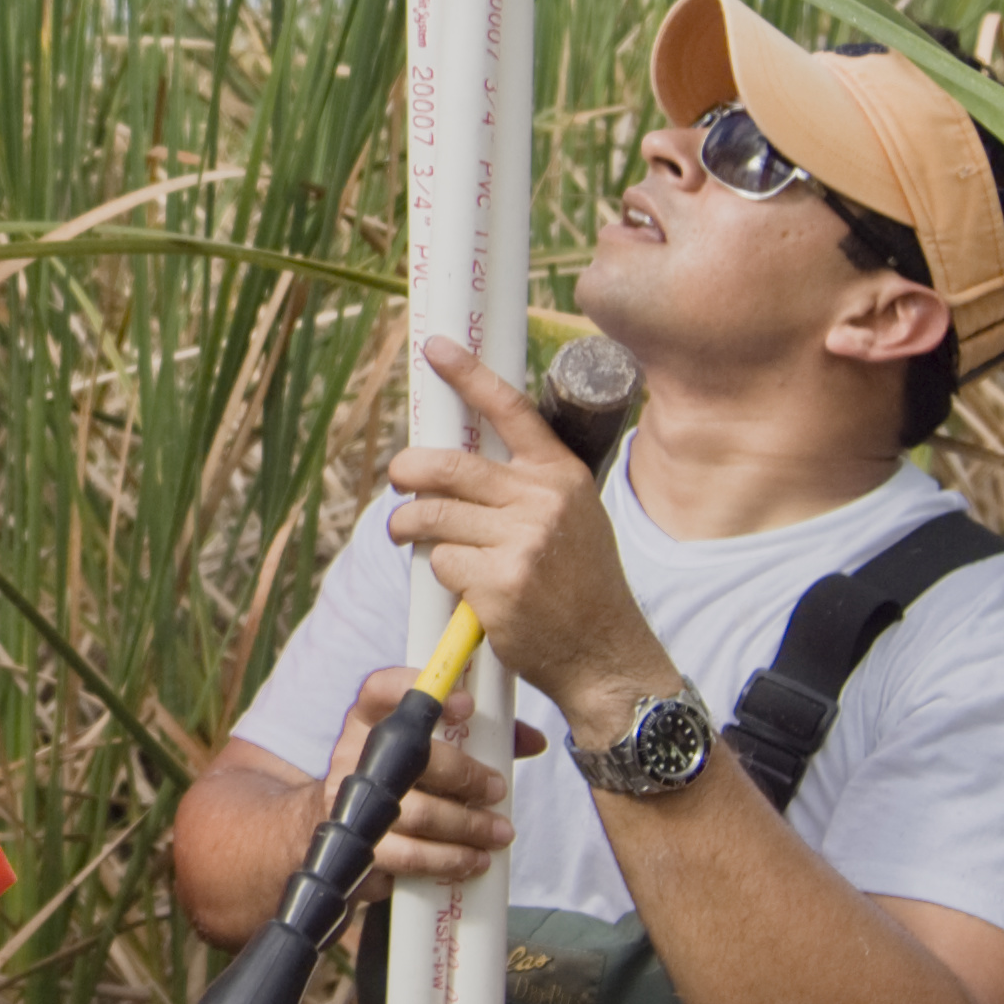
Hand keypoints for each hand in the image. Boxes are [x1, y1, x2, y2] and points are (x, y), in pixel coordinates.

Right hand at [317, 663, 544, 892]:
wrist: (343, 831)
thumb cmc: (402, 779)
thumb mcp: (431, 748)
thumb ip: (480, 737)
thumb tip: (534, 740)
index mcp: (369, 717)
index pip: (383, 689)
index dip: (419, 690)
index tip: (466, 706)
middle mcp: (352, 753)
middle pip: (410, 756)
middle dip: (464, 775)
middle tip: (498, 789)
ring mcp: (349, 801)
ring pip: (416, 812)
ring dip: (467, 825)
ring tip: (498, 832)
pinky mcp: (360, 846)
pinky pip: (409, 855)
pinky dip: (449, 859)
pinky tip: (474, 859)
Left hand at [387, 336, 674, 731]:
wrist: (605, 654)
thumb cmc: (581, 585)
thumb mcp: (573, 518)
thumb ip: (525, 486)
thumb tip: (456, 461)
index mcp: (561, 476)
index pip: (510, 410)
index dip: (469, 375)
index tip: (437, 349)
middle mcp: (543, 501)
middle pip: (448, 466)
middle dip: (408, 470)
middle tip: (398, 479)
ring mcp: (521, 542)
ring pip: (433, 516)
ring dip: (408, 526)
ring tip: (408, 535)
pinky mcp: (499, 583)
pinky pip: (442, 561)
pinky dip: (439, 571)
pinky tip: (461, 585)